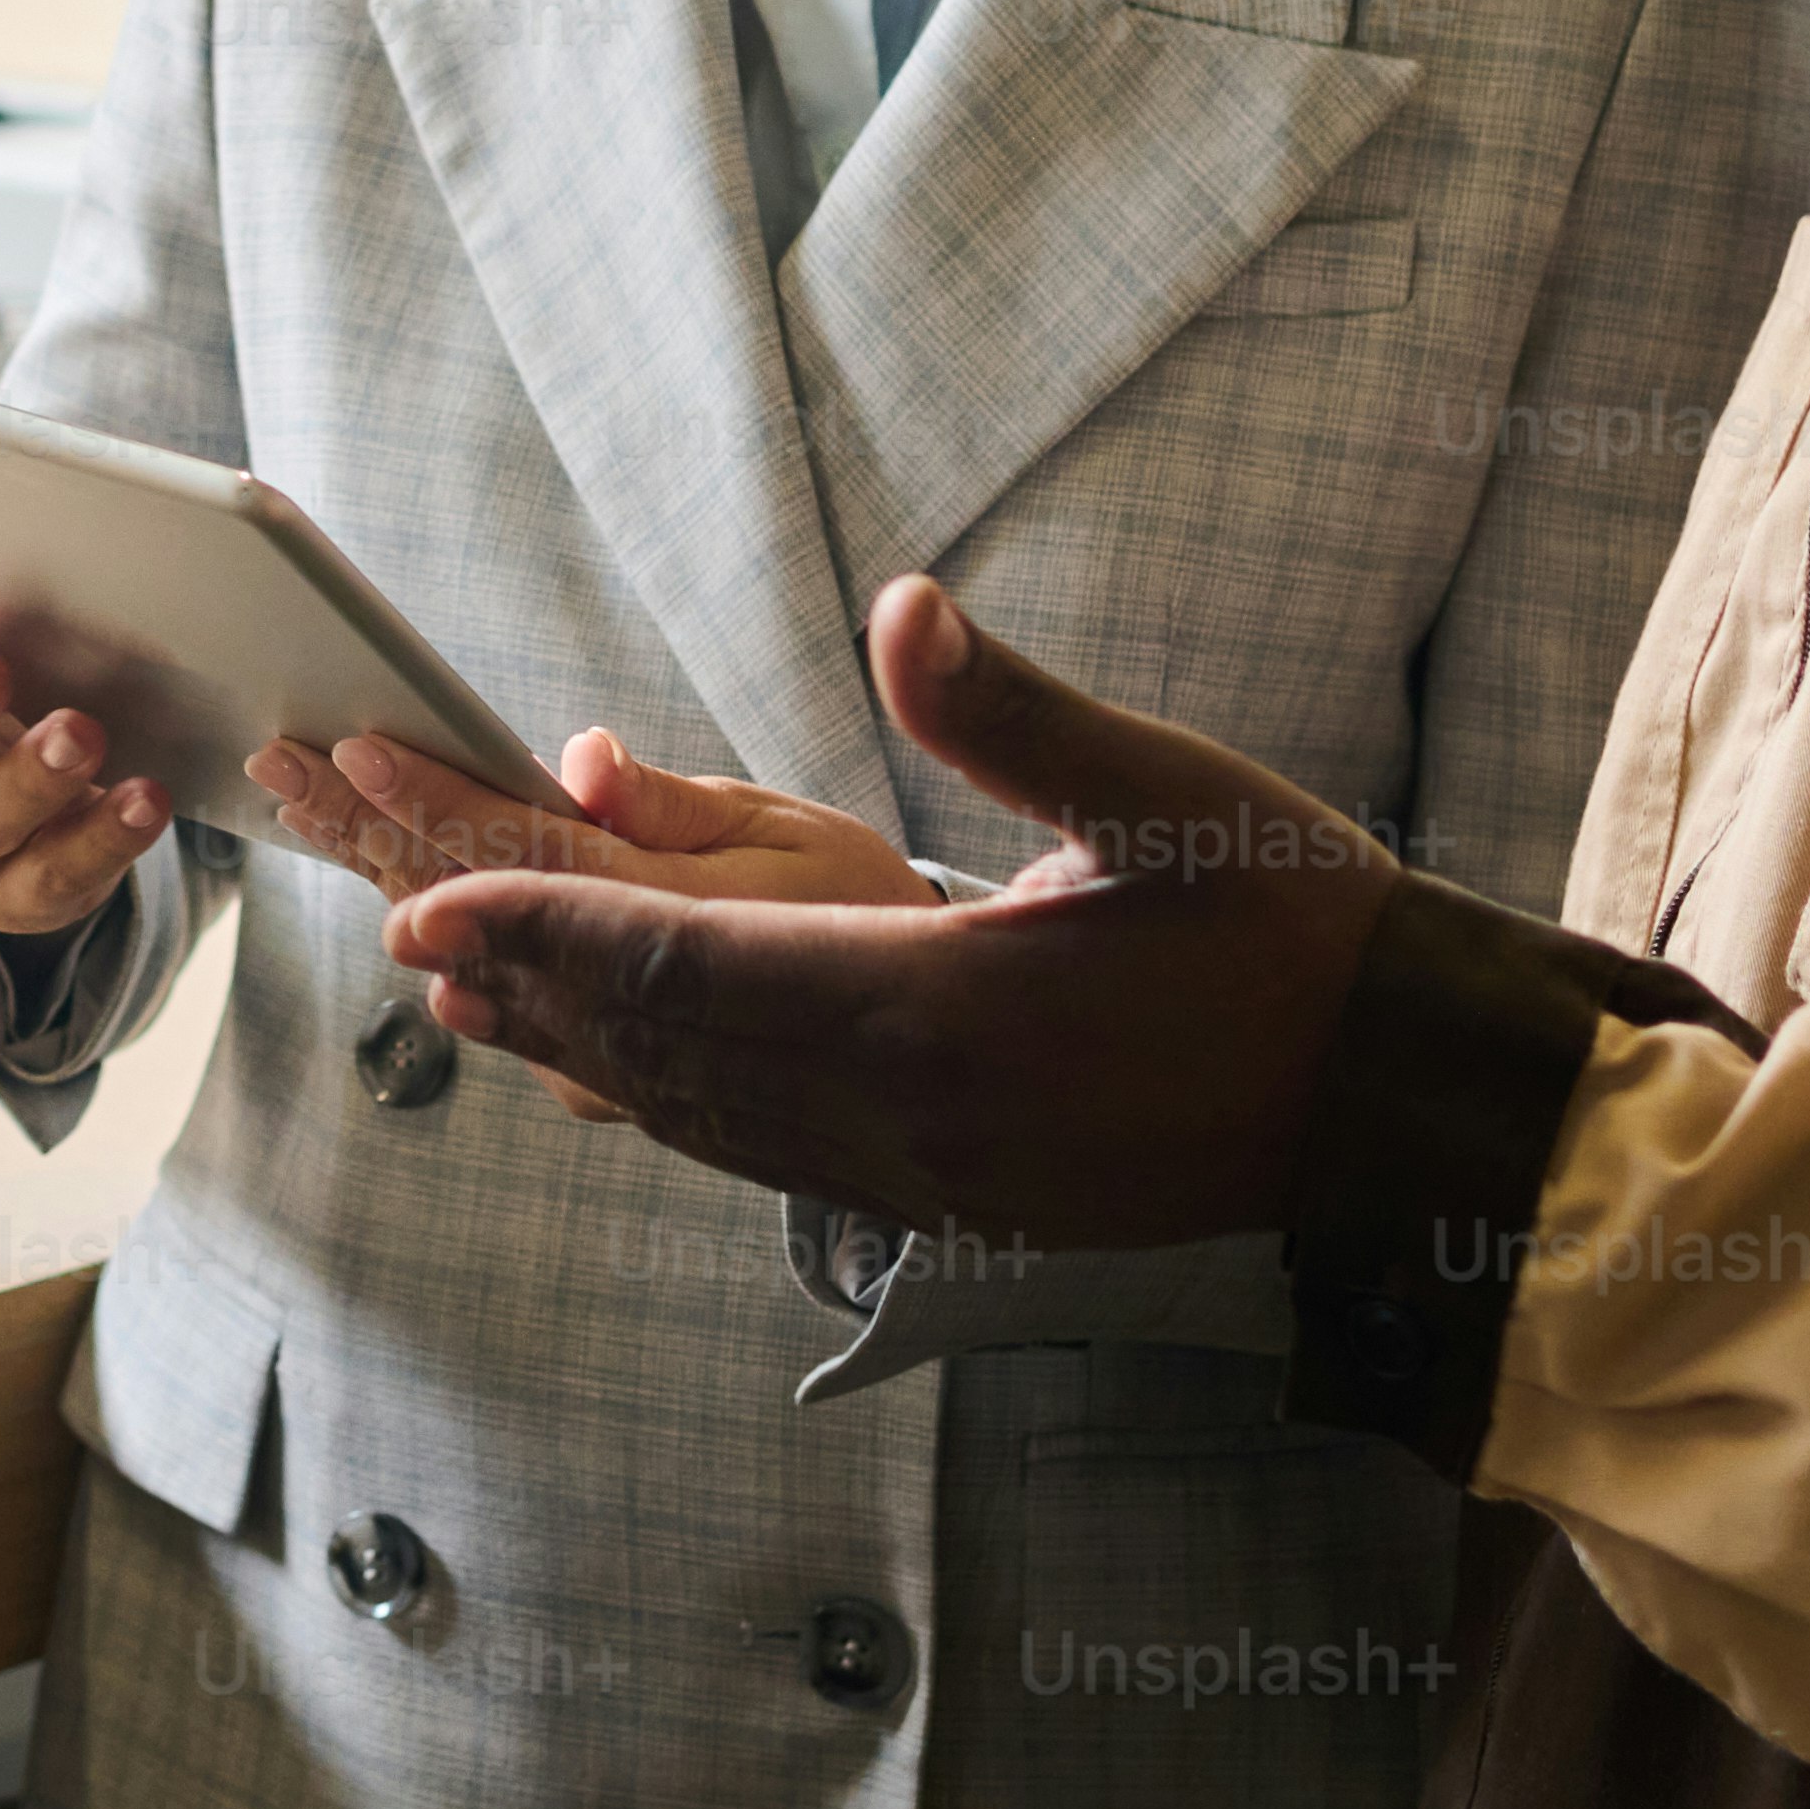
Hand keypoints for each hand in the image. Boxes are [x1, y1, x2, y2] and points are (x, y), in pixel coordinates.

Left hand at [377, 582, 1394, 1247]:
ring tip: (479, 1003)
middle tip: (406, 932)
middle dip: (531, 983)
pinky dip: (676, 1111)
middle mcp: (909, 1115)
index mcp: (941, 1012)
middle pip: (668, 1051)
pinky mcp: (962, 1200)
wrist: (1403, 1114)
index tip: (429, 899)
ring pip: (707, 1120)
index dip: (548, 929)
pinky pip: (772, 1159)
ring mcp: (932, 1174)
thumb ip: (1019, 716)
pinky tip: (641, 1082)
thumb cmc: (1302, 939)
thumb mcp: (1174, 801)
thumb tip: (903, 608)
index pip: (690, 968)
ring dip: (587, 1054)